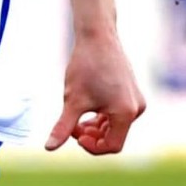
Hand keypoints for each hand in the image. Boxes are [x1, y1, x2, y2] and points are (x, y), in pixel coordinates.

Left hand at [47, 28, 145, 155]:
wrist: (98, 37)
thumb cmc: (86, 67)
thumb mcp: (73, 101)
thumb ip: (63, 127)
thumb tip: (49, 148)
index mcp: (125, 113)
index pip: (112, 146)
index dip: (92, 147)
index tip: (75, 135)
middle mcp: (136, 109)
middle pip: (114, 137)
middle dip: (92, 136)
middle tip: (72, 127)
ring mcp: (136, 101)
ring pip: (116, 127)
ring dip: (96, 128)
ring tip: (77, 119)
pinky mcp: (132, 93)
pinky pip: (119, 115)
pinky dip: (102, 117)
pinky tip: (86, 109)